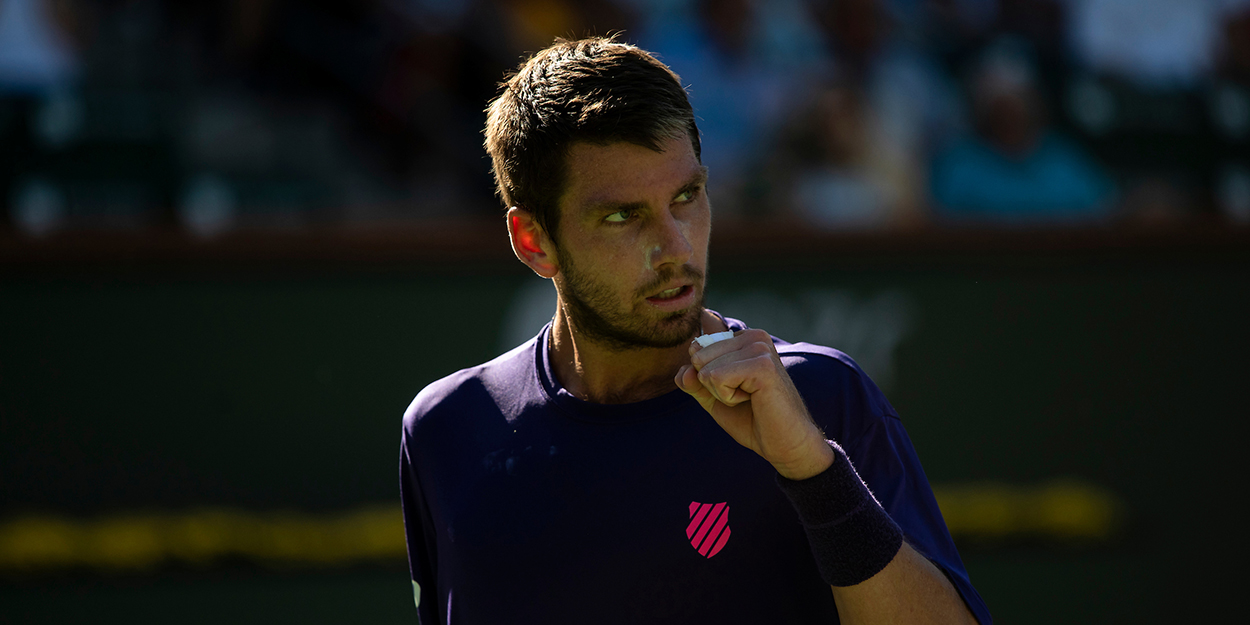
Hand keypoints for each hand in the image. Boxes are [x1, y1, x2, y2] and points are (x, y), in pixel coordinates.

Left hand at [675, 329, 834, 479]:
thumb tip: (684, 370)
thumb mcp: (713, 397)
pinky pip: (717, 377)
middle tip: (744, 396)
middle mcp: (753, 336)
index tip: (737, 390)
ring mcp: (759, 347)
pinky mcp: (762, 364)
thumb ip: (694, 380)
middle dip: (713, 386)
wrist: (782, 443)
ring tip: (750, 398)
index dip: (707, 379)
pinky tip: (753, 400)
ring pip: (706, 369)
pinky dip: (728, 397)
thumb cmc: (751, 419)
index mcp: (744, 338)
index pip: (696, 349)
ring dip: (722, 393)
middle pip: (698, 357)